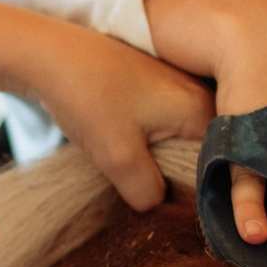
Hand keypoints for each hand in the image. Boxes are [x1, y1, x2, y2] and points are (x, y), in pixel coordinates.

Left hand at [14, 23, 213, 212]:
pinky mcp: (153, 92)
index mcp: (202, 111)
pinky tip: (121, 150)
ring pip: (177, 146)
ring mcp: (175, 92)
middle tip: (146, 192)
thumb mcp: (119, 157)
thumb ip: (147, 193)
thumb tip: (158, 211)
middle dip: (176, 179)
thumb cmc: (87, 97)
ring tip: (130, 169)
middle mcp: (198, 97)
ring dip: (155, 164)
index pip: (218, 168)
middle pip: (200, 157)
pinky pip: (160, 131)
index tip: (171, 208)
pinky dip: (143, 147)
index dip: (196, 194)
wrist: (48, 56)